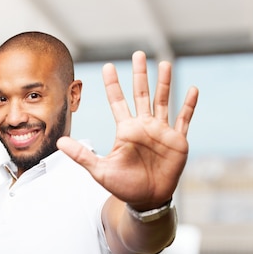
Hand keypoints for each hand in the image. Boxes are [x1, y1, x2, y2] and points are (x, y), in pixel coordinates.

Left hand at [57, 51, 198, 209]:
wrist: (147, 200)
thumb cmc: (124, 186)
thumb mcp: (100, 170)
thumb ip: (82, 155)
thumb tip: (59, 143)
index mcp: (126, 130)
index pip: (118, 101)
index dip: (113, 84)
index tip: (108, 66)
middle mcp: (144, 126)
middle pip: (141, 94)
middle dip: (140, 74)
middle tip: (138, 54)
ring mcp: (161, 131)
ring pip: (163, 101)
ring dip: (164, 83)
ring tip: (164, 63)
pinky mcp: (177, 140)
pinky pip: (184, 119)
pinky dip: (189, 105)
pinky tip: (193, 89)